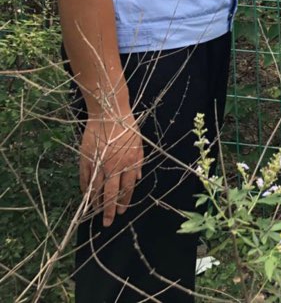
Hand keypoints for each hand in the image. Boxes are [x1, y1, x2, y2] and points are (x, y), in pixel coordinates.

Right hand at [80, 110, 142, 226]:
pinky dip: (86, 190)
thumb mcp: (139, 144)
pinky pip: (85, 179)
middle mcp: (113, 167)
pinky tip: (87, 197)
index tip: (121, 212)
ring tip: (95, 213)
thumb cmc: (127, 128)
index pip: (126, 189)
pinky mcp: (85, 160)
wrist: (108, 114)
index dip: (124, 201)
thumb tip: (137, 179)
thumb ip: (139, 162)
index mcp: (128, 163)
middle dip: (109, 210)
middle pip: (110, 194)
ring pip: (95, 190)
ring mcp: (98, 164)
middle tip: (107, 223)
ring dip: (96, 203)